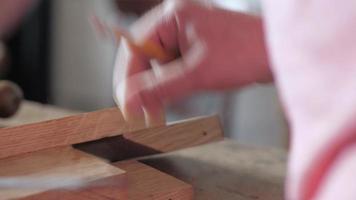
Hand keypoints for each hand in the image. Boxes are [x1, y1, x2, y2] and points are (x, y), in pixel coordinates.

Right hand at [113, 0, 271, 125]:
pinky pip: (172, 66)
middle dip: (144, 85)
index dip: (127, 77)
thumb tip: (129, 101)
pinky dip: (172, 84)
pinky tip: (178, 94)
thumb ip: (159, 88)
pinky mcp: (193, 45)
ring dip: (159, 87)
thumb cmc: (244, 55)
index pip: (135, 46)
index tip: (126, 104)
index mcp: (172, 15)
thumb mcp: (197, 74)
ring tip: (162, 108)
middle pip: (144, 55)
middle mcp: (175, 20)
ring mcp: (184, 33)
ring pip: (157, 64)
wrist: (276, 55)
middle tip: (144, 114)